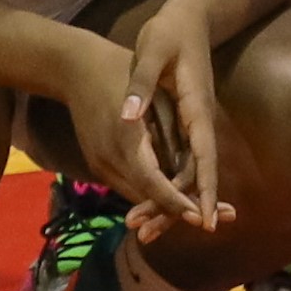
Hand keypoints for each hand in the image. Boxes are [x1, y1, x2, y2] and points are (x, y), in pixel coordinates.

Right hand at [54, 27, 207, 230]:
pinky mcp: (97, 164)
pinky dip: (151, 193)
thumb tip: (190, 163)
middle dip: (178, 211)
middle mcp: (110, 159)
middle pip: (145, 196)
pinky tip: (176, 195)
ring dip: (166, 206)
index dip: (175, 201)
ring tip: (203, 212)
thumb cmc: (121, 70)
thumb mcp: (151, 93)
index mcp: (125, 139)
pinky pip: (128, 184)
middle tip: (215, 221)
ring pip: (137, 195)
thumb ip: (169, 125)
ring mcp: (101, 164)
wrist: (76, 69)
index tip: (199, 217)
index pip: (151, 182)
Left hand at [115, 0, 229, 242]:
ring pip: (187, 169)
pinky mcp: (185, 120)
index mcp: (197, 106)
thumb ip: (140, 84)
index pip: (204, 157)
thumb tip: (127, 116)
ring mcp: (194, 121)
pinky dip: (167, 180)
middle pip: (195, 173)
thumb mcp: (153, 51)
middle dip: (178, 207)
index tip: (206, 222)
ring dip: (170, 198)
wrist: (191, 13)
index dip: (205, 191)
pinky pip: (180, 158)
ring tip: (142, 225)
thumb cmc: (172, 29)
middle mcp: (200, 119)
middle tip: (149, 233)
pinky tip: (149, 196)